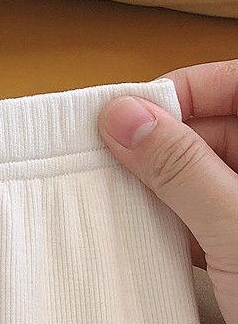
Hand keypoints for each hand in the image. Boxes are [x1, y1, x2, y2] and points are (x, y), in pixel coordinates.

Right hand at [99, 60, 237, 323]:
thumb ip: (181, 167)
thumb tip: (119, 115)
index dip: (185, 90)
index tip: (126, 115)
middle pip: (218, 127)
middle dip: (161, 141)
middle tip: (105, 160)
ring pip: (205, 173)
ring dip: (160, 185)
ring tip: (114, 197)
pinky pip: (205, 213)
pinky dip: (173, 220)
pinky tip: (142, 233)